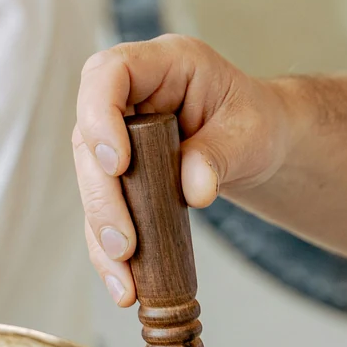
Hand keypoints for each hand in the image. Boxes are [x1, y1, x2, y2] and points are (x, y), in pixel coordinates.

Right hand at [73, 35, 291, 306]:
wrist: (258, 144)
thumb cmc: (256, 123)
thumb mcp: (253, 132)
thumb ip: (221, 154)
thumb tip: (193, 189)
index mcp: (160, 63)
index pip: (107, 73)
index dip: (100, 115)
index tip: (117, 164)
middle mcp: (126, 96)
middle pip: (88, 139)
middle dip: (102, 196)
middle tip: (124, 242)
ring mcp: (114, 135)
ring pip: (89, 181)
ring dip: (102, 230)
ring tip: (125, 276)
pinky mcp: (113, 174)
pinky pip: (101, 210)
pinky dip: (110, 250)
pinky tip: (124, 283)